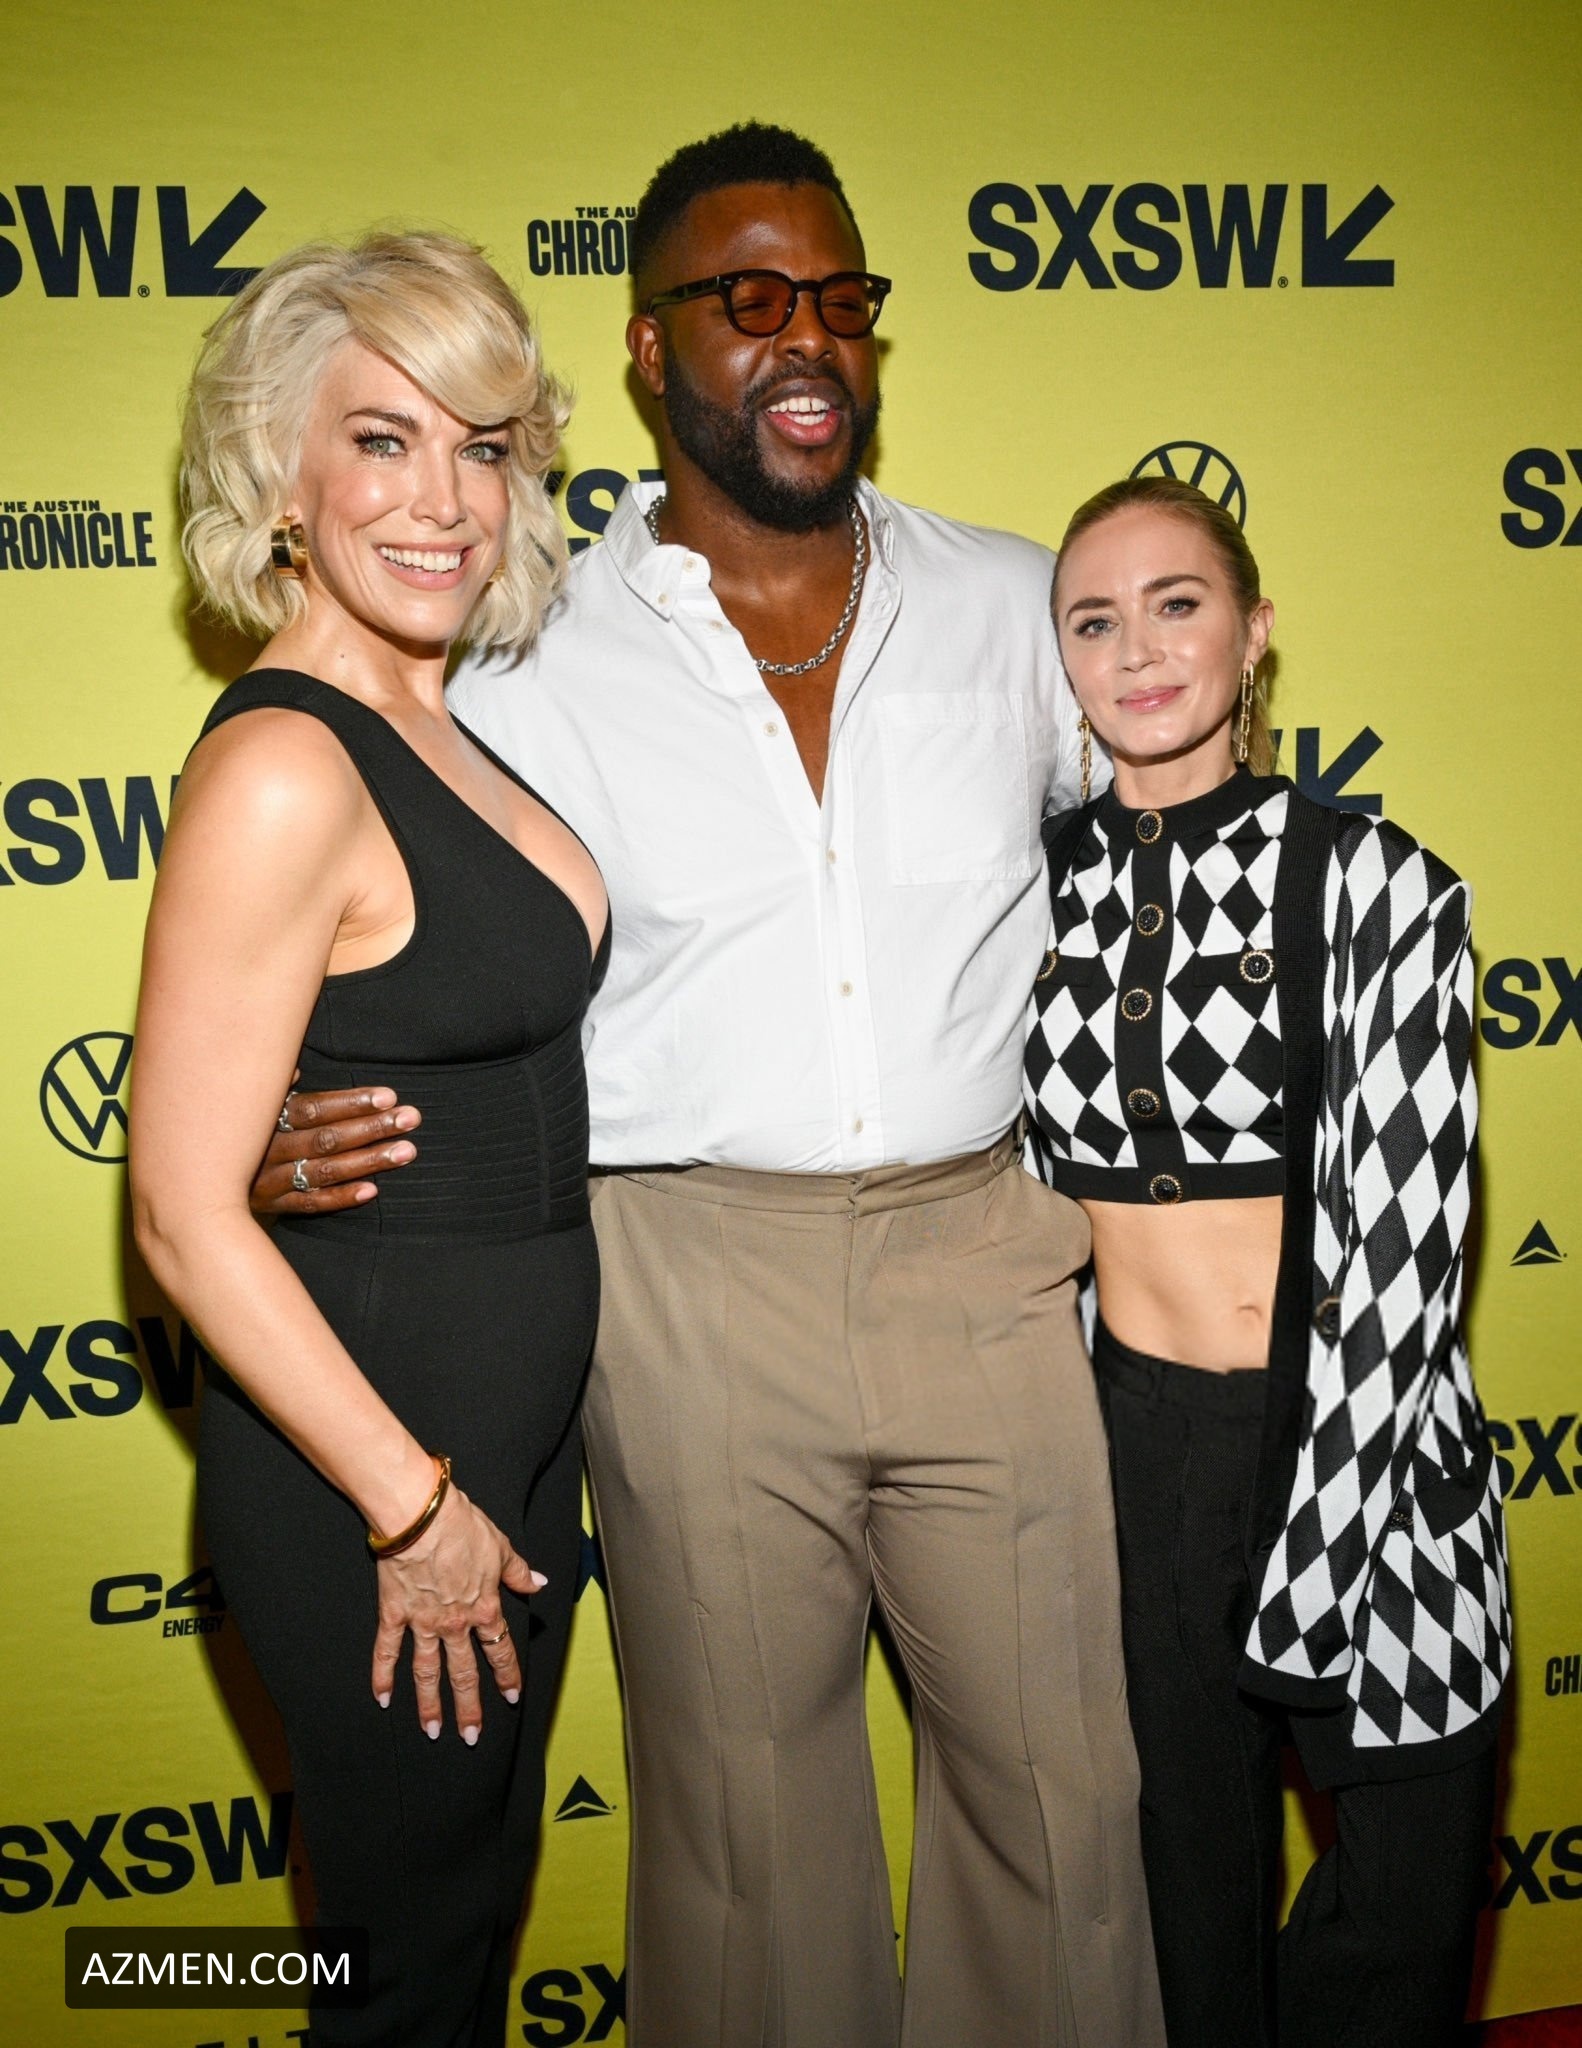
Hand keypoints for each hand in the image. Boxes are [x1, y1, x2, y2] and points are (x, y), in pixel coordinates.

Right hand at [251, 1079, 421, 1214]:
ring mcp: (269, 1181)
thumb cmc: (242, 1129)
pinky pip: (310, 1204)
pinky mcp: (273, 1207)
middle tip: (410, 1118)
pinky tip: (373, 1190)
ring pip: (324, 1171)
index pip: (313, 1109)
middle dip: (371, 1128)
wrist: (198, 1179)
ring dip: (368, 1161)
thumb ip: (276, 1087)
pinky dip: (341, 1197)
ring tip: (406, 1151)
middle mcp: (267, 1150)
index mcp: (266, 1118)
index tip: (388, 1097)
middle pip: (325, 1138)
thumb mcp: (252, 1102)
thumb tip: (293, 1072)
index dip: (351, 1103)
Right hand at [371, 1482, 546, 1742]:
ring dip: (430, 1704)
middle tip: (470, 1736)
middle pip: (464, 1672)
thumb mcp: (501, 1547)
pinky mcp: (394, 1613)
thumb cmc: (462, 1526)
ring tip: (432, 1731)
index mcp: (484, 1607)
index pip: (499, 1649)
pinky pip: (386, 1651)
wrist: (422, 1516)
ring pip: (427, 1672)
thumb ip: (519, 1572)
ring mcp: (422, 1622)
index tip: (512, 1696)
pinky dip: (382, 1676)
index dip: (507, 1674)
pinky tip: (381, 1698)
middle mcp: (455, 1622)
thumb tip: (538, 1583)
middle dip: (469, 1707)